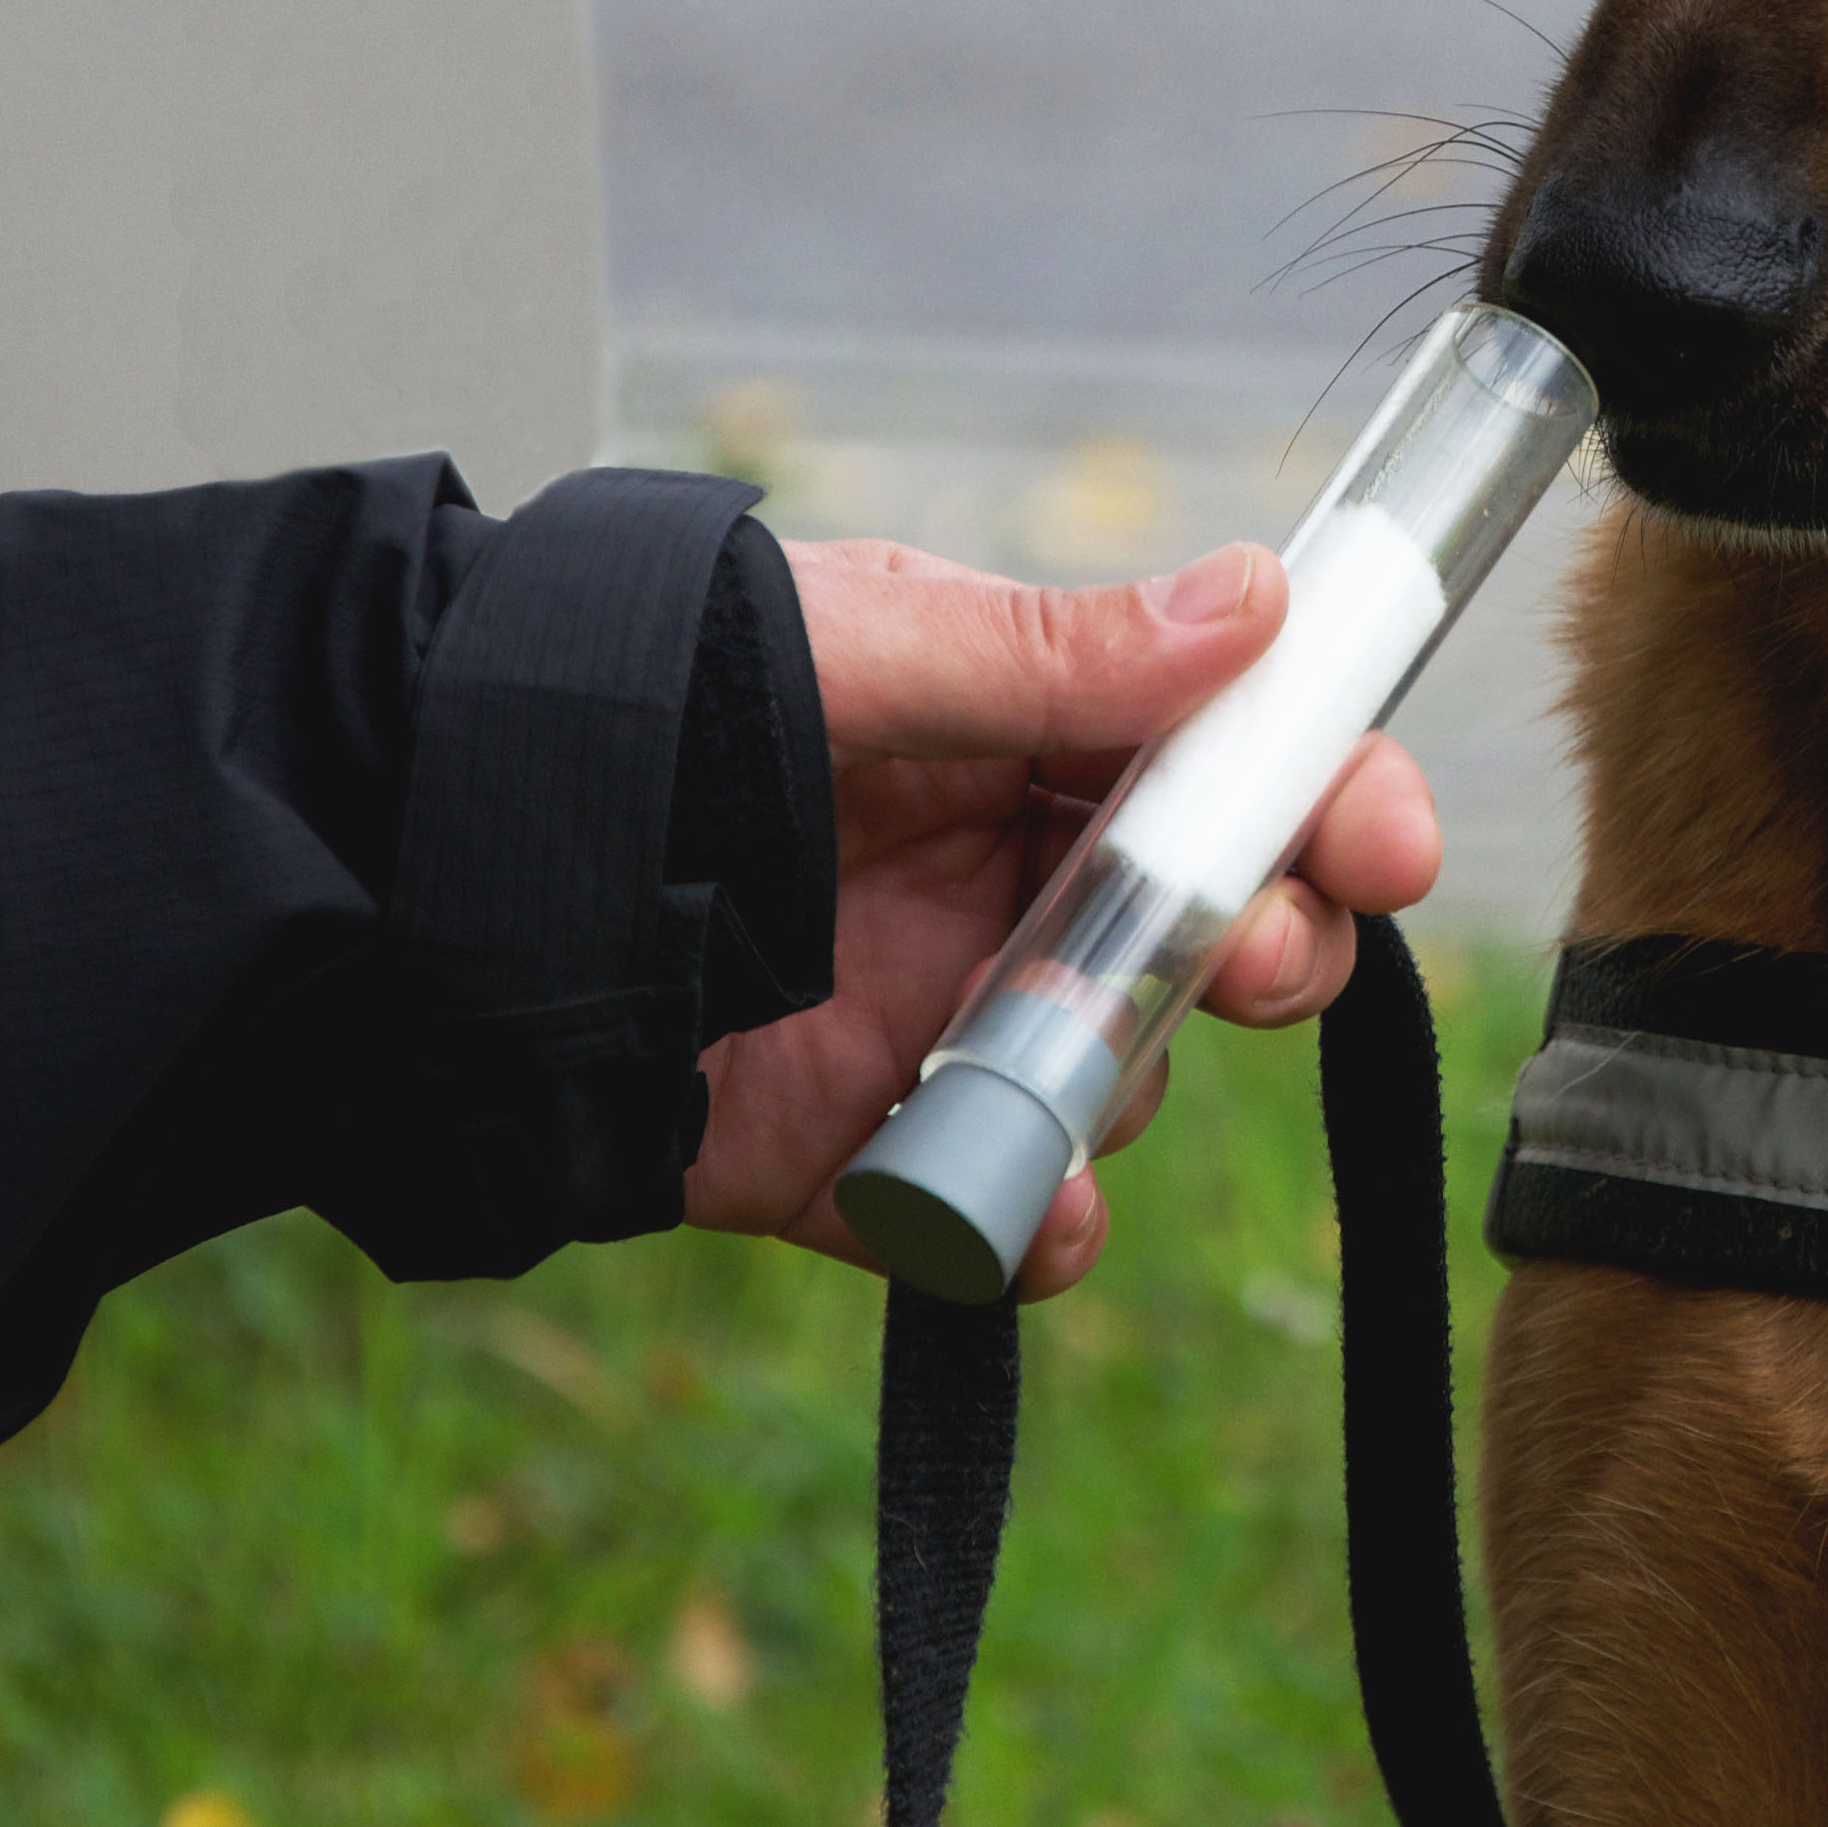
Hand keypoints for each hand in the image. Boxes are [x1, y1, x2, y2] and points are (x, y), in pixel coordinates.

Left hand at [682, 539, 1442, 1297]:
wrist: (444, 866)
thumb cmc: (651, 704)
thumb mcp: (866, 650)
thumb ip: (1054, 652)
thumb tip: (1259, 598)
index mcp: (1021, 738)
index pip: (1229, 768)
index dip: (1328, 802)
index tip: (1384, 843)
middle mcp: (999, 880)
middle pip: (1215, 934)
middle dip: (1265, 949)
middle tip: (1246, 959)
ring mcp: (936, 1020)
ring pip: (1117, 1076)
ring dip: (1121, 1083)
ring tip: (1055, 1067)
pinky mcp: (851, 1151)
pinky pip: (985, 1211)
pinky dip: (1024, 1228)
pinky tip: (1021, 1217)